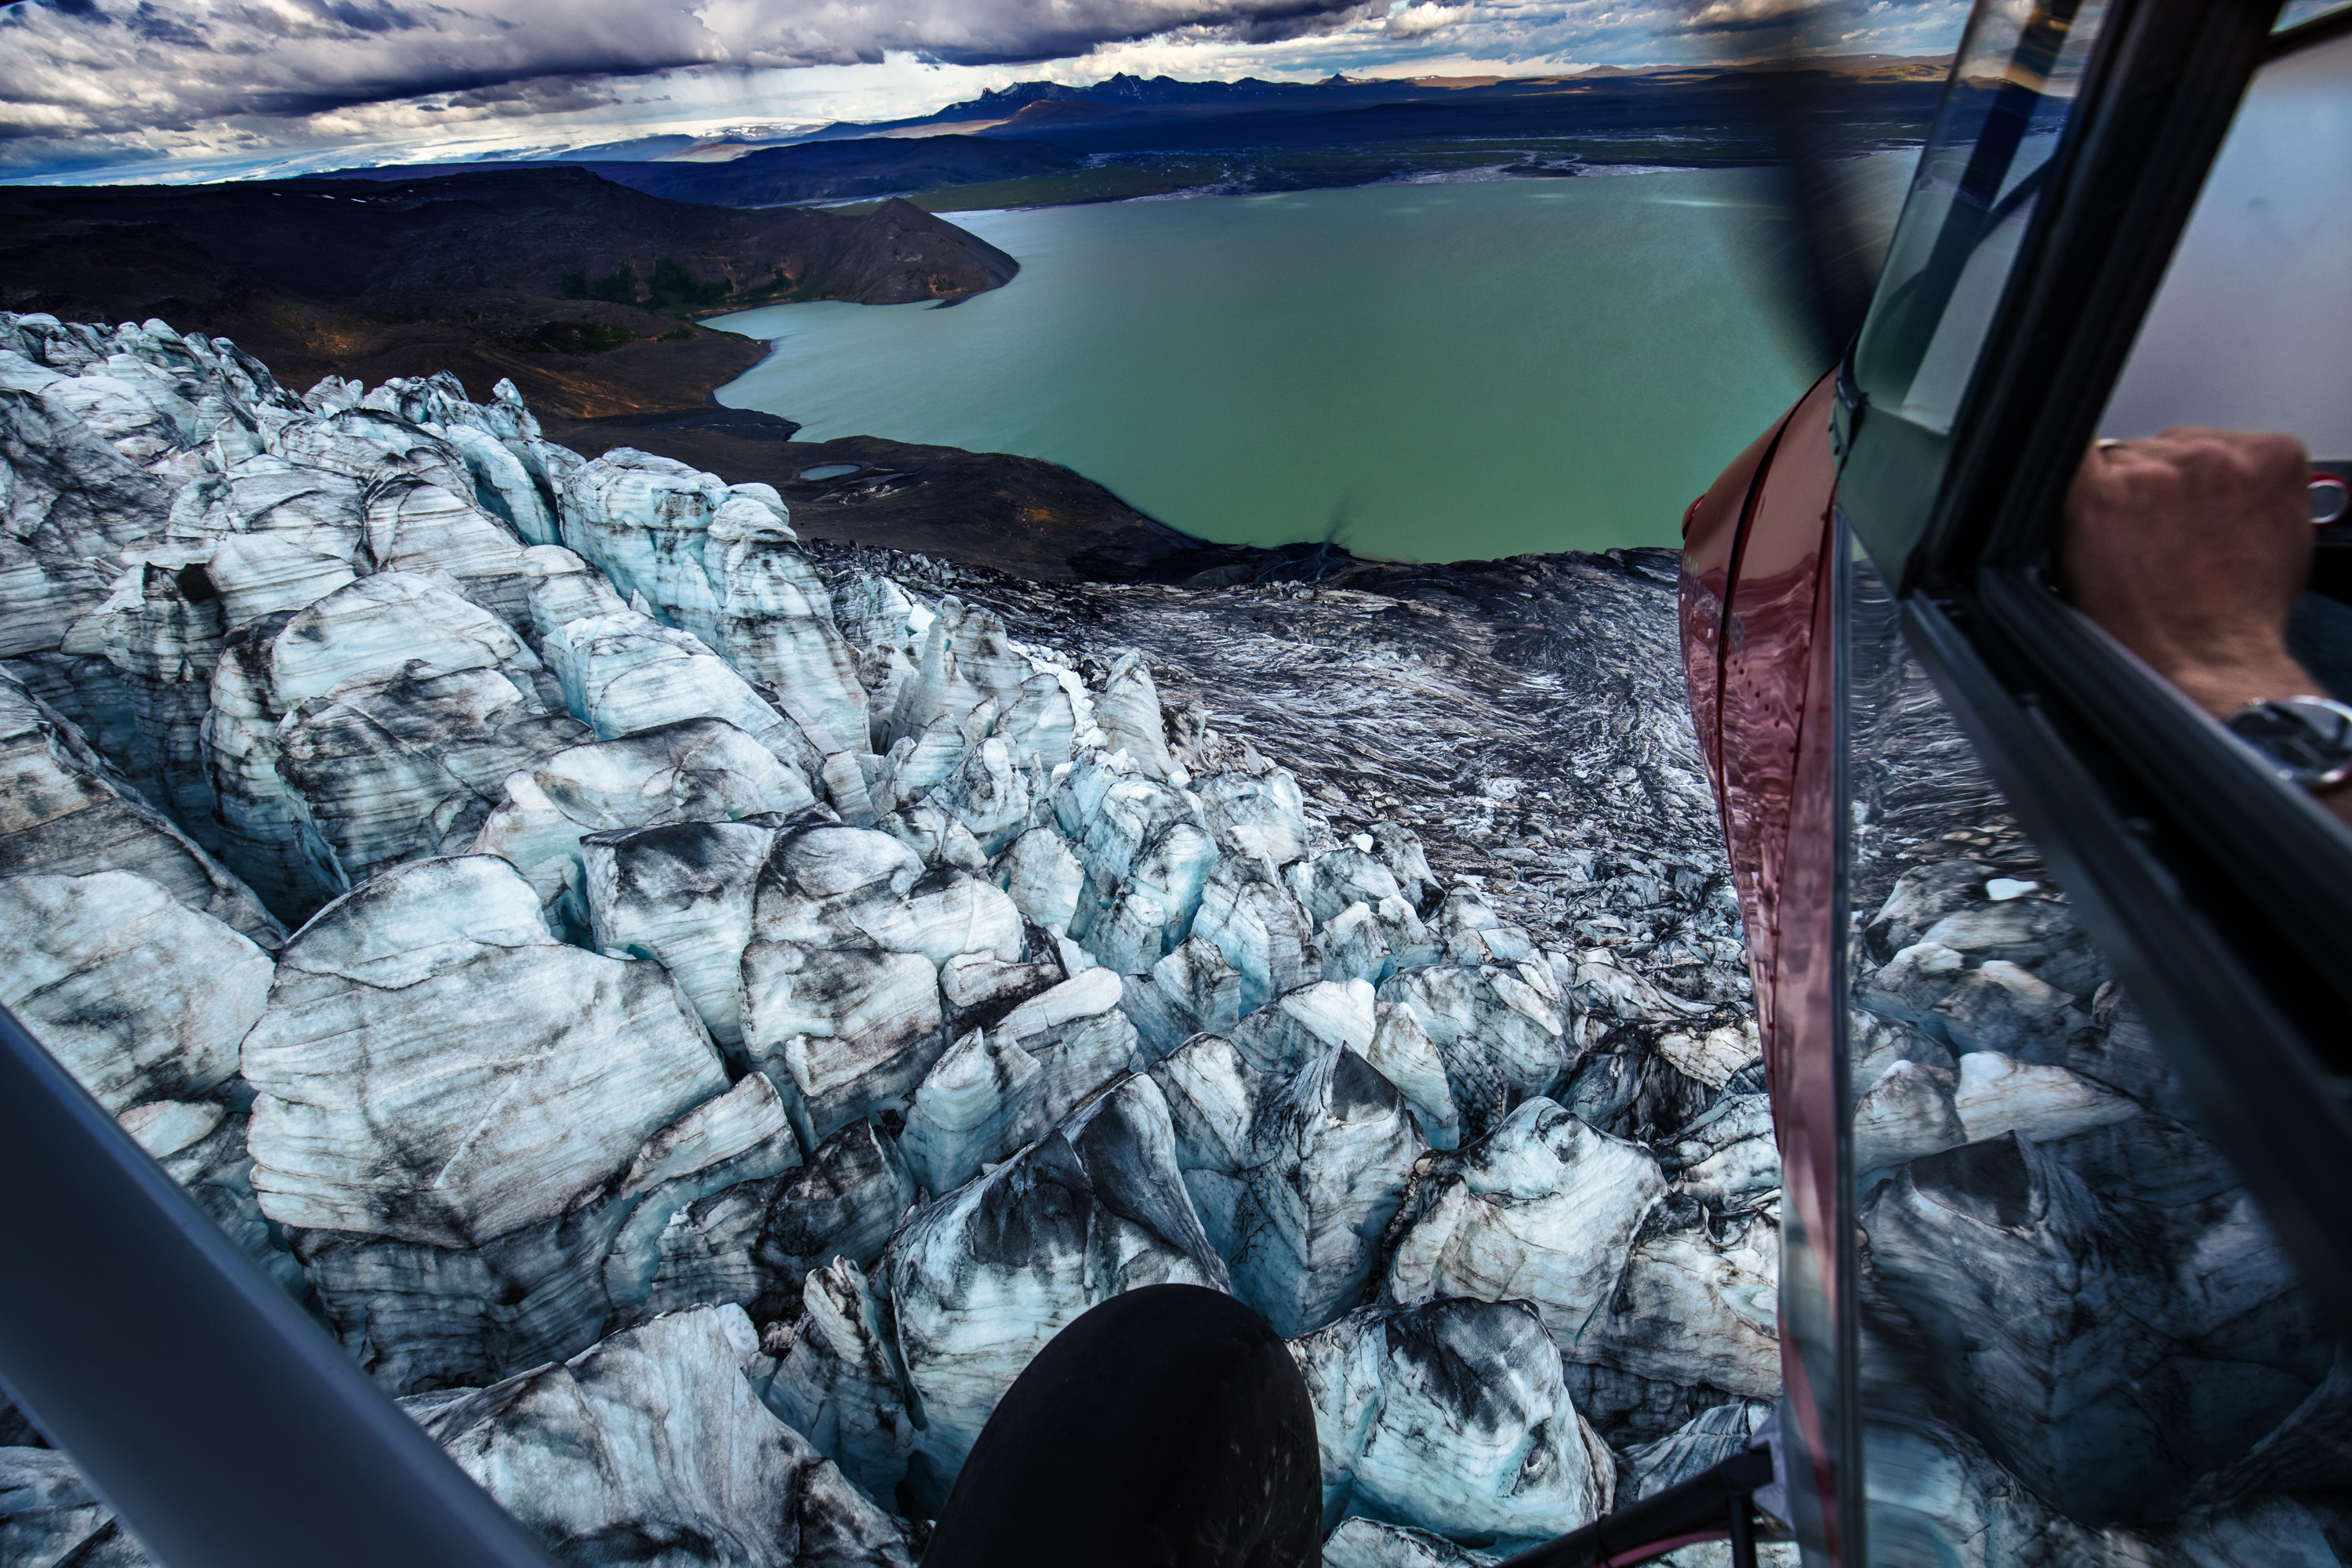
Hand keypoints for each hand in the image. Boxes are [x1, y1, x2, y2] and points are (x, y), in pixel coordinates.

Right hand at [2058, 426, 2315, 719]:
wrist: (2210, 662)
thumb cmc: (2143, 633)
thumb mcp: (2069, 568)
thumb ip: (2072, 508)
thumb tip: (2082, 473)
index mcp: (2091, 495)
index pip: (2076, 439)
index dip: (2090, 467)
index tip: (2099, 484)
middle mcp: (2152, 469)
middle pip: (2139, 449)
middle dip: (2147, 486)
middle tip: (2158, 538)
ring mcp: (2218, 460)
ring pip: (2194, 448)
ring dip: (2198, 484)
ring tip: (2201, 538)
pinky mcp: (2272, 458)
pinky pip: (2248, 448)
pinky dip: (2246, 480)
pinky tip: (2234, 524)